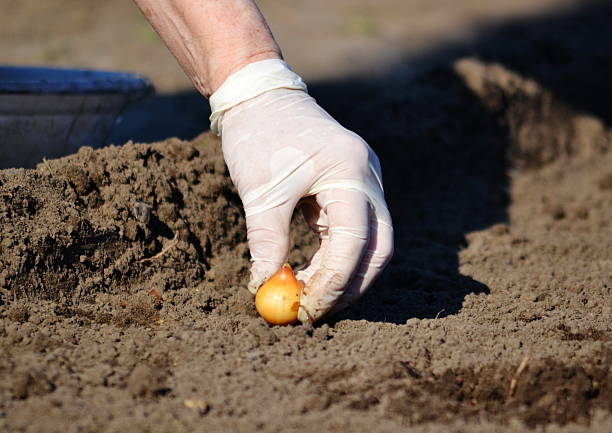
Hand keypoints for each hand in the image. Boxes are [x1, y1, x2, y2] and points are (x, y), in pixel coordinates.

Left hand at [221, 88, 392, 322]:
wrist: (261, 96)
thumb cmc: (259, 136)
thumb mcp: (260, 191)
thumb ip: (267, 241)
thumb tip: (266, 287)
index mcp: (350, 170)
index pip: (355, 241)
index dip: (334, 282)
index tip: (305, 308)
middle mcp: (368, 177)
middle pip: (378, 247)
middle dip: (350, 286)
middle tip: (315, 311)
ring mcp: (365, 180)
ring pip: (371, 242)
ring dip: (344, 274)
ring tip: (307, 294)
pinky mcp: (353, 187)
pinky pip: (355, 230)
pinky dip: (337, 256)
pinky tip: (310, 271)